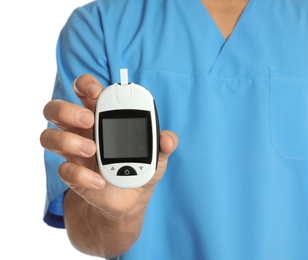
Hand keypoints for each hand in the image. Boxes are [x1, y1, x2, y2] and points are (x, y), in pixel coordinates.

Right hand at [40, 74, 177, 218]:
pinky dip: (82, 175)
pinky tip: (100, 181)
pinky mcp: (72, 174)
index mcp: (102, 116)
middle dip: (67, 110)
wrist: (131, 199)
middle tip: (89, 121)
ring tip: (92, 150)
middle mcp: (81, 130)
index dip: (84, 84)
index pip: (83, 91)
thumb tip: (167, 139)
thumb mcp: (158, 155)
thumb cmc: (141, 167)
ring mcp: (73, 152)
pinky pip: (64, 170)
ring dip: (67, 141)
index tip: (95, 91)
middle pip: (56, 109)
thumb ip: (164, 144)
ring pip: (48, 136)